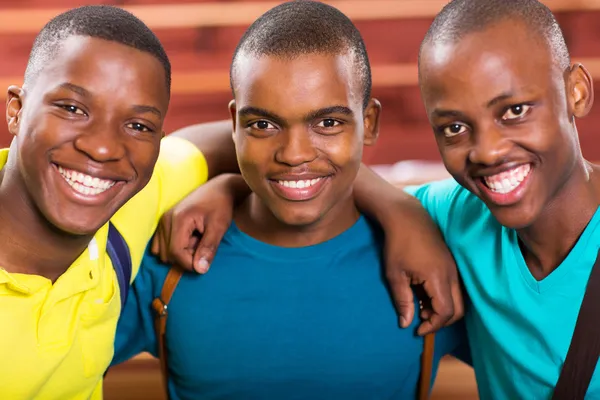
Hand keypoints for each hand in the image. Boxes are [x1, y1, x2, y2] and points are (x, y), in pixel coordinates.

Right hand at [151, 174, 248, 272]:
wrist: (218, 188)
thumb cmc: (221, 205)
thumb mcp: (219, 227)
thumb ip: (209, 248)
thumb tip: (200, 270)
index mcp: (179, 219)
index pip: (176, 253)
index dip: (190, 263)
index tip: (205, 261)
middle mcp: (165, 220)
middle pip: (168, 254)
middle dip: (186, 257)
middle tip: (202, 243)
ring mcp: (162, 221)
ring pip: (163, 252)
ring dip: (181, 252)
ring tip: (196, 239)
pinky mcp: (163, 223)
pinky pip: (161, 245)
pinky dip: (174, 247)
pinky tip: (189, 238)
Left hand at [383, 205, 463, 335]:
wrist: (406, 216)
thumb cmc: (397, 244)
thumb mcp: (394, 275)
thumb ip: (403, 301)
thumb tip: (406, 324)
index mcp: (438, 278)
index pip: (445, 312)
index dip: (432, 325)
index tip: (416, 329)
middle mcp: (451, 274)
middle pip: (457, 310)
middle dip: (440, 320)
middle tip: (420, 319)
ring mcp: (453, 267)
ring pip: (457, 299)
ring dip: (442, 308)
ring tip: (419, 305)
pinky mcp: (451, 263)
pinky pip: (453, 287)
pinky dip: (442, 297)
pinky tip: (423, 292)